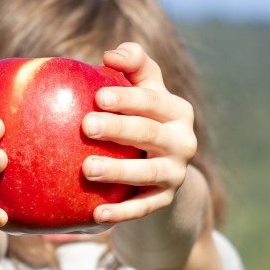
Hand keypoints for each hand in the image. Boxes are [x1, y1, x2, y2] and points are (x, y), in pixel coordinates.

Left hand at [81, 42, 197, 224]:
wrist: (163, 172)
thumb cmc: (143, 119)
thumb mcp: (146, 91)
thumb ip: (134, 66)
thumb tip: (111, 54)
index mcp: (176, 111)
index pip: (152, 101)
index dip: (127, 98)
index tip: (98, 96)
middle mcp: (183, 141)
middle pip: (149, 133)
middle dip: (118, 129)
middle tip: (86, 126)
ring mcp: (175, 173)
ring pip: (147, 173)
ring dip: (118, 171)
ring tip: (87, 168)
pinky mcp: (164, 200)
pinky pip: (143, 208)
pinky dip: (121, 213)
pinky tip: (97, 215)